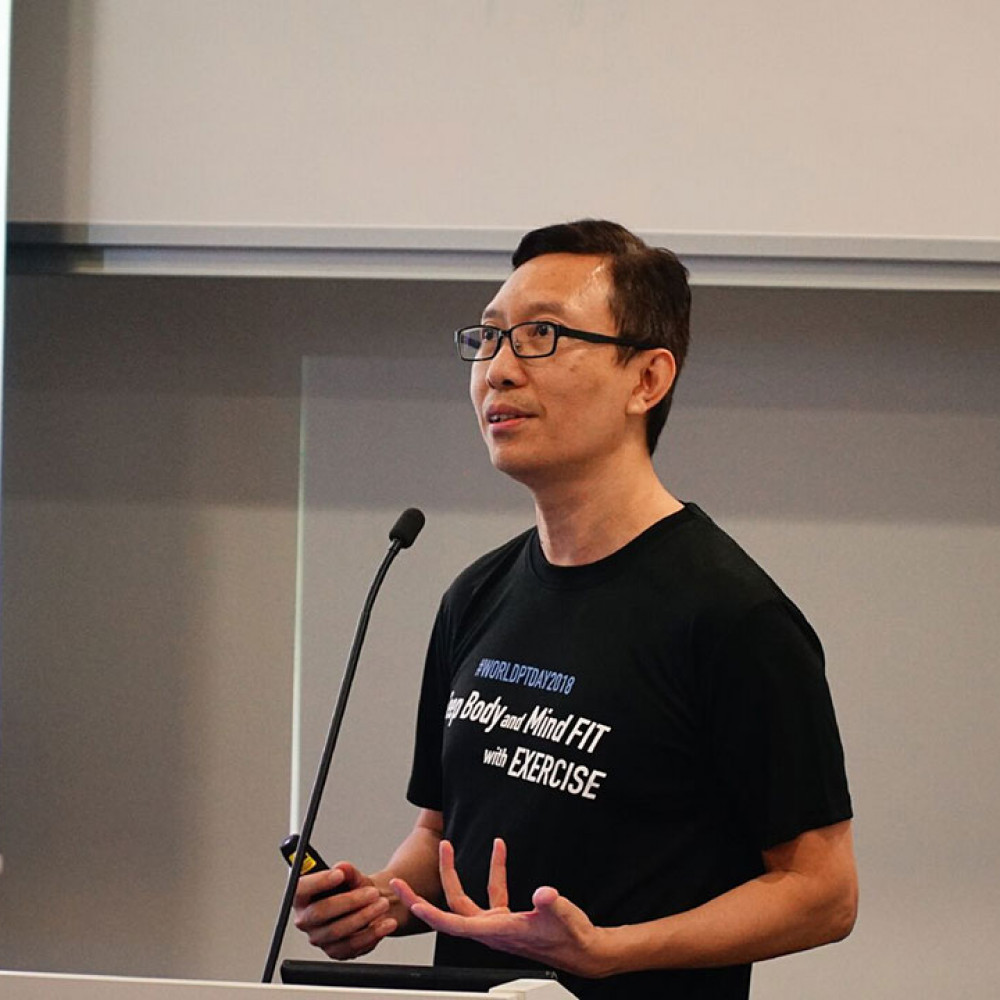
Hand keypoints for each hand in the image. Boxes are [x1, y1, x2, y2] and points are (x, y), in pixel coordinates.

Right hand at [292, 862, 396, 959]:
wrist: (368, 905)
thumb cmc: (353, 889)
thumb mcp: (352, 876)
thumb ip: (347, 872)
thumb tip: (343, 868)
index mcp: (302, 896)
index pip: (301, 889)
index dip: (318, 882)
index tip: (339, 875)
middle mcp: (306, 920)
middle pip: (319, 912)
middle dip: (349, 902)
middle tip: (372, 893)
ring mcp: (319, 938)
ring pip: (338, 931)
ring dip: (364, 917)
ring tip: (383, 904)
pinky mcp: (335, 952)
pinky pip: (352, 946)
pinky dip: (372, 934)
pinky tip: (385, 923)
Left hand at [390, 838, 613, 978]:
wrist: (585, 949)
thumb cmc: (572, 938)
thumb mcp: (563, 916)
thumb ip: (551, 903)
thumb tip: (543, 891)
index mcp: (498, 931)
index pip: (455, 924)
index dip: (430, 913)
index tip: (410, 900)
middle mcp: (492, 929)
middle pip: (451, 909)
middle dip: (428, 889)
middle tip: (409, 872)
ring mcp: (498, 924)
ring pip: (466, 900)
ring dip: (455, 873)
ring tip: (448, 845)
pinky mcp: (509, 918)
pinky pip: (493, 891)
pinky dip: (493, 869)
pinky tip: (499, 848)